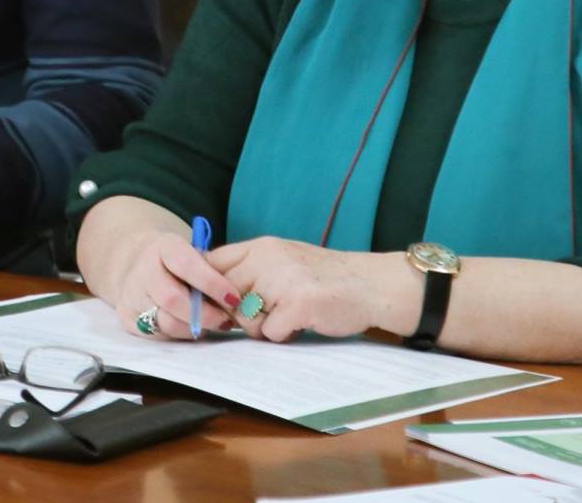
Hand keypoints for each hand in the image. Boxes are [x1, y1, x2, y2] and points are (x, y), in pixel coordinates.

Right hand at [80, 211, 241, 339]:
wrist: (135, 263)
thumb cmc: (176, 262)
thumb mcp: (191, 254)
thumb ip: (209, 271)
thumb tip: (234, 298)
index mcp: (162, 246)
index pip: (185, 264)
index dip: (212, 283)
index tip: (234, 297)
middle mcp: (142, 269)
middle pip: (172, 299)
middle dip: (204, 314)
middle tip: (225, 320)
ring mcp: (130, 294)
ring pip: (166, 322)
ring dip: (194, 328)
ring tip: (211, 324)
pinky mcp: (127, 317)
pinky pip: (158, 334)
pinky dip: (179, 334)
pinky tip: (190, 326)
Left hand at [207, 236, 390, 342]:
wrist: (372, 285)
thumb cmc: (325, 278)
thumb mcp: (284, 260)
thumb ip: (251, 270)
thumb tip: (210, 291)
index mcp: (262, 246)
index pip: (212, 262)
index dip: (209, 288)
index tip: (218, 304)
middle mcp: (268, 258)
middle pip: (225, 295)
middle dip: (239, 313)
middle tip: (265, 315)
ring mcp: (283, 280)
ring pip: (245, 317)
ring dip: (263, 326)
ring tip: (287, 316)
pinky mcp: (299, 305)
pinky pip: (270, 332)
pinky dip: (284, 335)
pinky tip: (301, 323)